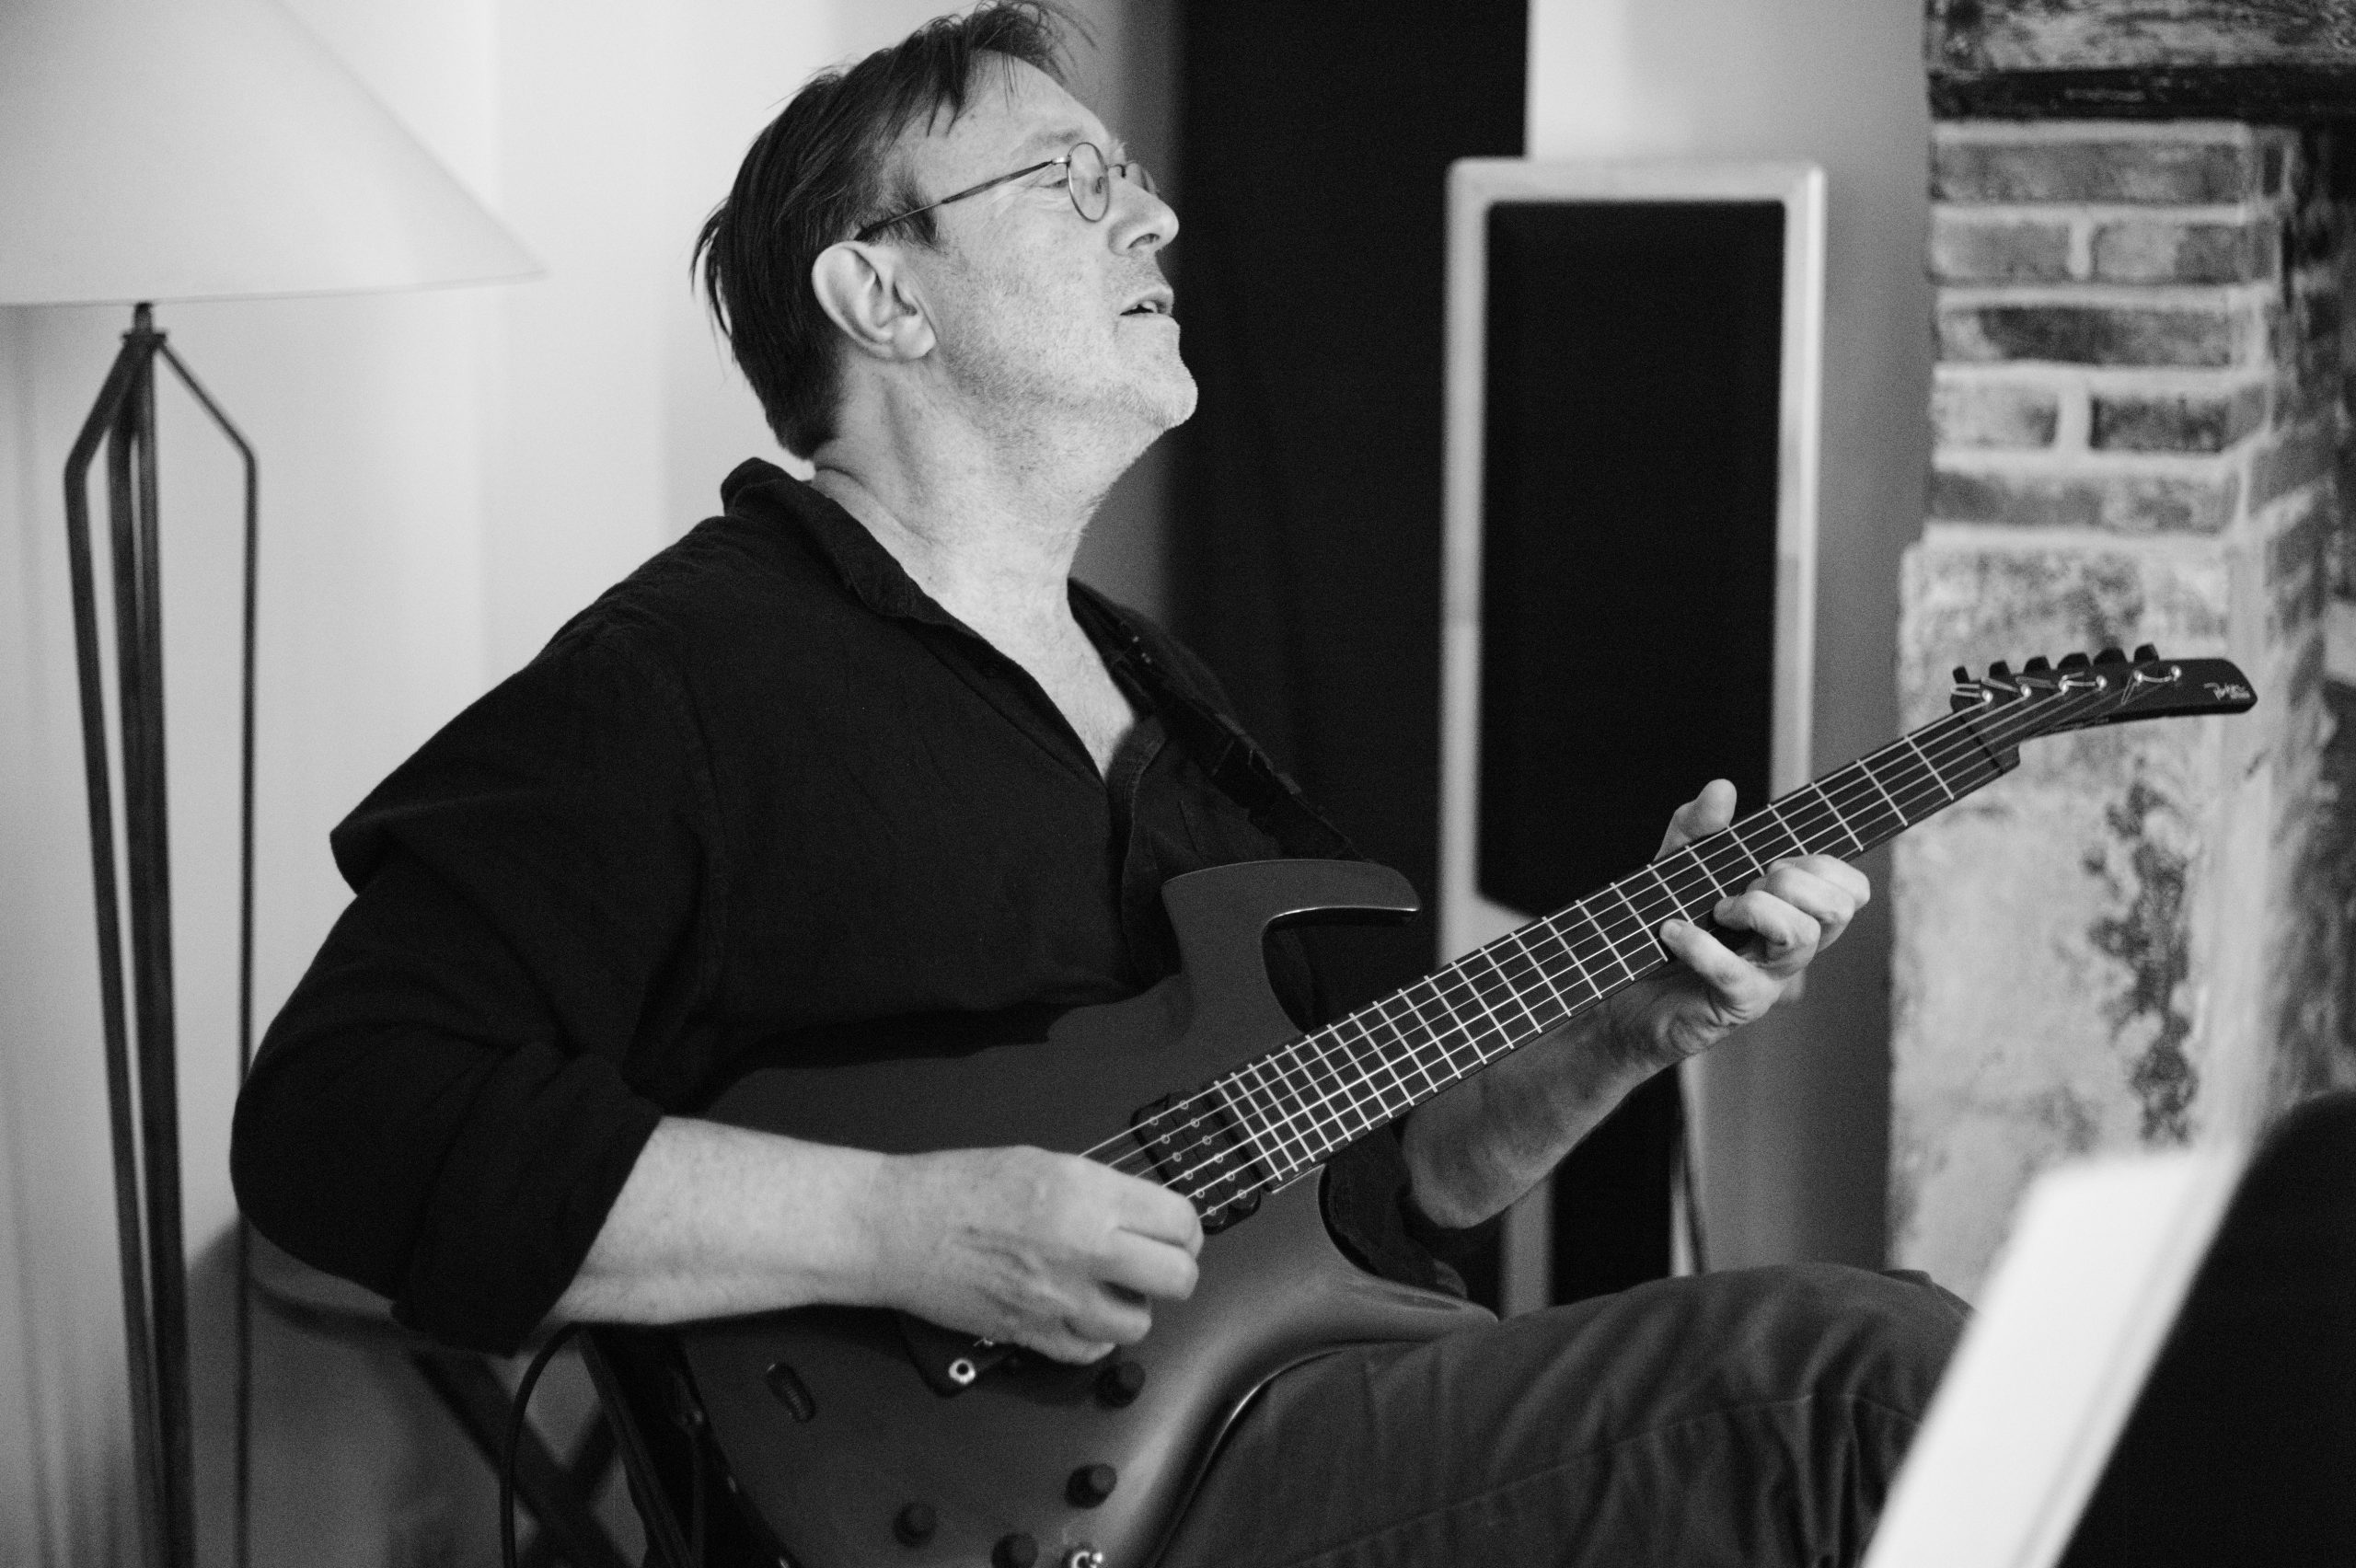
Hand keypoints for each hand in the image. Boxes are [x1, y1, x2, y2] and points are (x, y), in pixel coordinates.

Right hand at [856, 1146, 1202, 1362]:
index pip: (1181, 1222)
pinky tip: (1076, 1312)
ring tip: (1107, 1288)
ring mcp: (1061, 1299)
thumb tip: (1141, 1212)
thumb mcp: (1045, 1162)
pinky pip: (1092, 1351)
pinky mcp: (1034, 1335)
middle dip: (1172, 1271)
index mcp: (1091, 1195)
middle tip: (1151, 1263)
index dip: (1184, 1229)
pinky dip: (1092, 1337)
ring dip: (1131, 1307)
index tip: (1173, 1232)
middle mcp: (1086, 1247)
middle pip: (1179, 1279)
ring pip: (1140, 1323)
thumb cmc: (958, 1186)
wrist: (899, 1227)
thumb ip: (1100, 1190)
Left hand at [1603, 779, 1869, 1071]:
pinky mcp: (1735, 1005)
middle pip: (1838, 906)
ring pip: (1801, 935)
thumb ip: (1698, 828)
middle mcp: (1791, 947)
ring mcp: (1769, 979)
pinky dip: (1700, 943)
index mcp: (1793, 912)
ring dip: (1756, 908)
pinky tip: (1671, 931)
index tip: (1773, 863)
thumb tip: (1723, 787)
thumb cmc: (1666, 932)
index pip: (1850, 888)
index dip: (1824, 866)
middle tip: (1746, 888)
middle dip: (1792, 881)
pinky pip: (1735, 971)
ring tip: (1715, 909)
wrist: (1626, 999)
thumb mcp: (1678, 868)